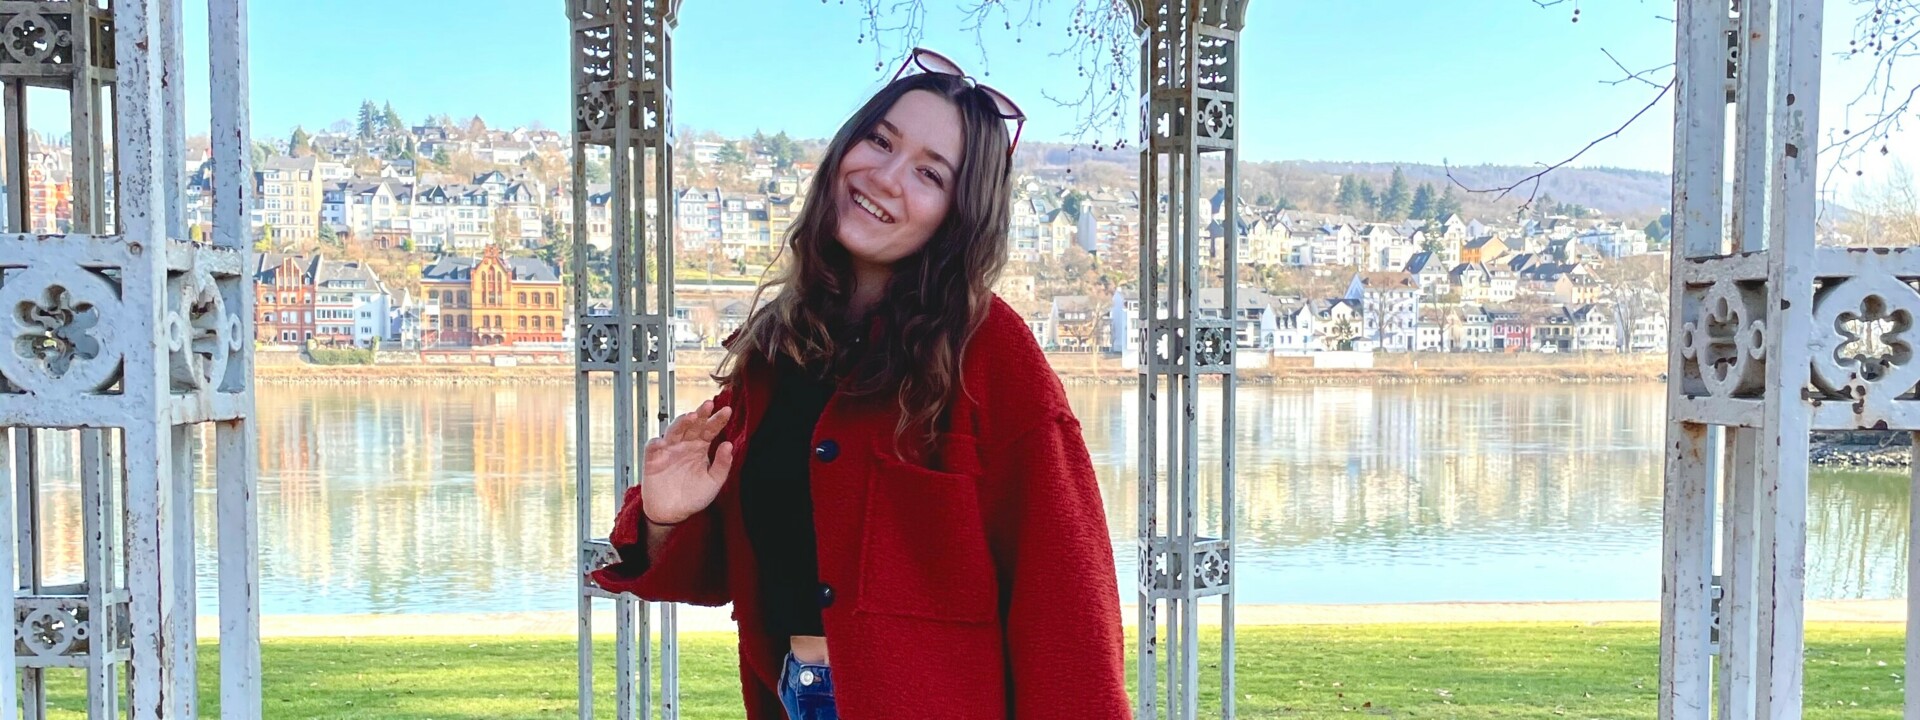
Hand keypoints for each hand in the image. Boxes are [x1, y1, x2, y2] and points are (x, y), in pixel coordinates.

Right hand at [640, 399, 734, 524]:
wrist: (672, 514)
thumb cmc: (693, 497)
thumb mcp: (714, 483)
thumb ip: (723, 465)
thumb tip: (728, 444)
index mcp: (700, 447)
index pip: (710, 429)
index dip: (718, 419)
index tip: (727, 410)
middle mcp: (684, 445)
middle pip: (692, 425)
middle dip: (700, 413)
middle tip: (708, 404)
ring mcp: (668, 450)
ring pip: (674, 430)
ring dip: (681, 422)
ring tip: (691, 416)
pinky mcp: (653, 460)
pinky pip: (652, 448)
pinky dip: (655, 443)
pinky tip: (662, 442)